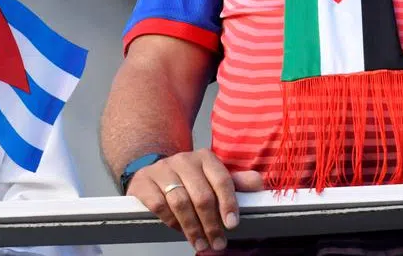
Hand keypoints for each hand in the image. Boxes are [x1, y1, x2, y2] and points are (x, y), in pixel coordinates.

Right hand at [126, 149, 263, 252]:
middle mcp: (184, 160)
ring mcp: (163, 170)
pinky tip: (178, 231)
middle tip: (217, 242)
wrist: (153, 171)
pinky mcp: (144, 182)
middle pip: (201, 195)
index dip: (228, 203)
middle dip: (211, 223)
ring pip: (180, 202)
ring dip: (192, 227)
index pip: (221, 179)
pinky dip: (170, 220)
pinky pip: (159, 205)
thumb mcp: (211, 176)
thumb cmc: (188, 178)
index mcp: (205, 157)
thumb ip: (234, 181)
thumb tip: (259, 184)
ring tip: (200, 244)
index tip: (232, 225)